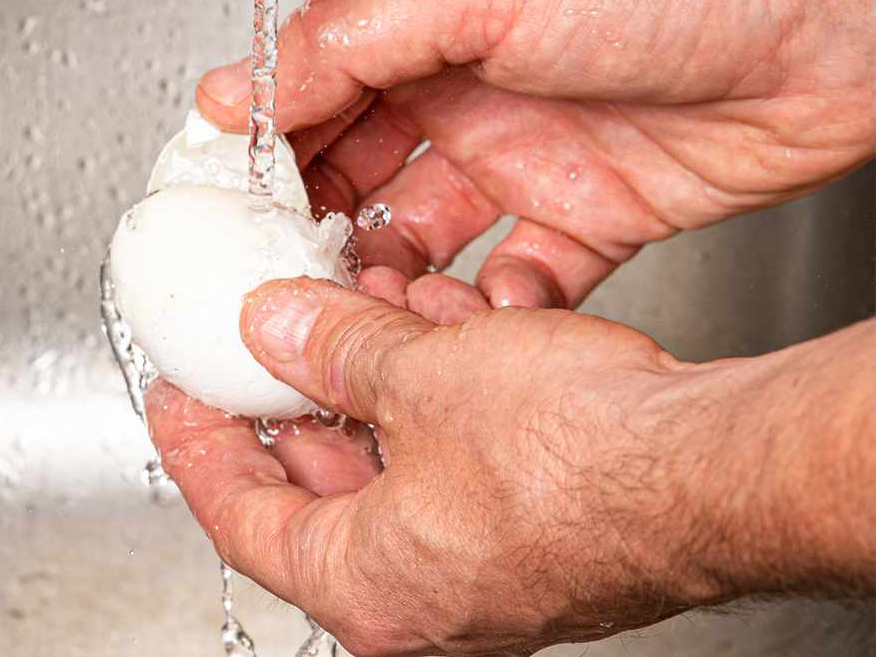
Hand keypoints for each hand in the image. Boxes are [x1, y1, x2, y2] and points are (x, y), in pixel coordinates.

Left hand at [148, 281, 875, 655]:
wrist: (708, 466)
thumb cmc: (580, 457)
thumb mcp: (424, 376)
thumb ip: (333, 347)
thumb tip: (273, 325)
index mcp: (372, 584)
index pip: (244, 518)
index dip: (199, 444)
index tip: (176, 394)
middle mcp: (426, 590)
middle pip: (323, 481)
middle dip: (303, 386)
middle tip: (274, 324)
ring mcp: (485, 559)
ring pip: (398, 451)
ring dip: (383, 368)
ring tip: (376, 294)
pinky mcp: (538, 521)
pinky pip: (462, 446)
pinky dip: (446, 382)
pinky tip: (455, 315)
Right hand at [198, 0, 875, 317]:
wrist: (829, 20)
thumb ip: (351, 36)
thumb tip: (242, 88)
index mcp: (426, 6)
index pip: (312, 81)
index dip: (261, 146)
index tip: (218, 213)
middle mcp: (468, 78)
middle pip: (356, 168)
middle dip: (315, 227)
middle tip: (281, 282)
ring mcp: (529, 149)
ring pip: (425, 236)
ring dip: (393, 281)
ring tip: (375, 315)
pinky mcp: (594, 214)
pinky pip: (518, 280)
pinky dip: (493, 311)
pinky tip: (486, 319)